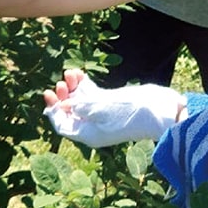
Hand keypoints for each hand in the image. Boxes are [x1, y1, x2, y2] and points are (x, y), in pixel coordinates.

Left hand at [42, 69, 183, 148]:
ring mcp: (101, 114)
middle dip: (62, 97)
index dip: (54, 111)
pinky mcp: (109, 102)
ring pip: (80, 101)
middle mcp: (93, 126)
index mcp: (88, 134)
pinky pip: (91, 94)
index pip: (63, 126)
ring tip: (70, 73)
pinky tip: (78, 73)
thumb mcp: (100, 109)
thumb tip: (64, 105)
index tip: (49, 94)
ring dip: (72, 87)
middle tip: (60, 84)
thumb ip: (80, 107)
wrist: (158, 109)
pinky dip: (83, 84)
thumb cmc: (130, 112)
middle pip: (69, 112)